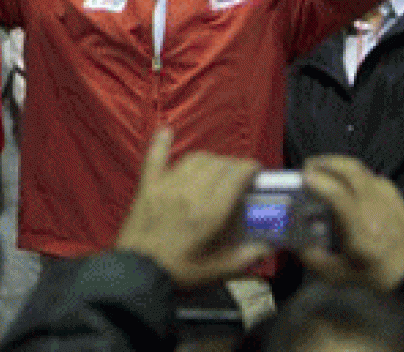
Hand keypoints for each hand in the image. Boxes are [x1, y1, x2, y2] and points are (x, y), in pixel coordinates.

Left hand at [114, 128, 269, 288]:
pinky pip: (154, 159)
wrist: (135, 272)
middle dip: (233, 166)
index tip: (256, 172)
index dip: (249, 169)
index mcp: (209, 212)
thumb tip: (267, 246)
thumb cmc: (177, 272)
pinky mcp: (147, 187)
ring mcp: (166, 186)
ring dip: (210, 160)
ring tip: (217, 168)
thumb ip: (243, 258)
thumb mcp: (215, 272)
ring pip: (194, 159)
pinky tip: (166, 130)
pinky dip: (160, 143)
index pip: (235, 176)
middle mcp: (189, 192)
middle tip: (238, 177)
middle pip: (218, 165)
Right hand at [299, 155, 403, 291]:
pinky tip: (354, 184)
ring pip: (363, 170)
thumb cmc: (379, 275)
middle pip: (350, 169)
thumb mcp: (341, 275)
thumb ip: (315, 260)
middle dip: (325, 162)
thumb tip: (298, 246)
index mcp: (358, 222)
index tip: (300, 178)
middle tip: (309, 167)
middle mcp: (373, 203)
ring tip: (328, 171)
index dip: (315, 179)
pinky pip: (376, 178)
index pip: (335, 190)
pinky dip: (359, 175)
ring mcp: (388, 198)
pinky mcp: (398, 199)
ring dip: (341, 165)